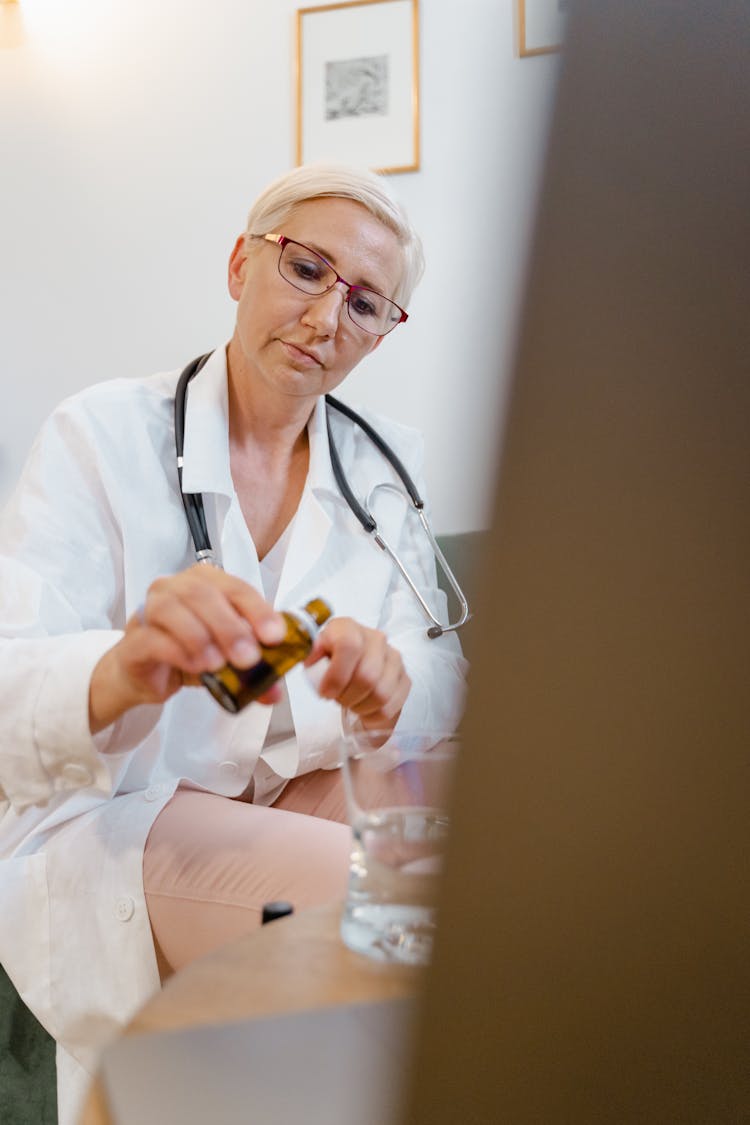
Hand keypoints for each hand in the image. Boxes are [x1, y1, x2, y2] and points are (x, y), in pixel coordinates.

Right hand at [89, 566, 286, 733]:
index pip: (235, 587)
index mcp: (205, 583)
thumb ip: (252, 670)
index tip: (274, 636)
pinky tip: (195, 666)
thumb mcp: (226, 659)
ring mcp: (149, 610)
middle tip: (248, 658)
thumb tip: (274, 690)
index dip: (257, 609)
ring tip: (218, 665)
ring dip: (201, 637)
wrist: (145, 674)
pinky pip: (153, 638)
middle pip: (202, 593)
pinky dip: (177, 652)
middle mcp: (175, 588)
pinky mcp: (134, 640)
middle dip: (230, 626)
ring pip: (172, 608)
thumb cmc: (187, 653)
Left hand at [305, 617, 410, 735]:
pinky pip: (391, 706)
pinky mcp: (405, 678)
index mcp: (348, 628)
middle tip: (337, 699)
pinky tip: (363, 708)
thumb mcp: (312, 657)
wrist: (349, 667)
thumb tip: (312, 658)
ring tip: (350, 702)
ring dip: (360, 706)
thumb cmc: (328, 662)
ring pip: (381, 694)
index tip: (325, 692)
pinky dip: (373, 715)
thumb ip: (309, 656)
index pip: (349, 646)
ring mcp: (393, 658)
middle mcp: (375, 639)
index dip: (337, 675)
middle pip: (367, 676)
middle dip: (347, 696)